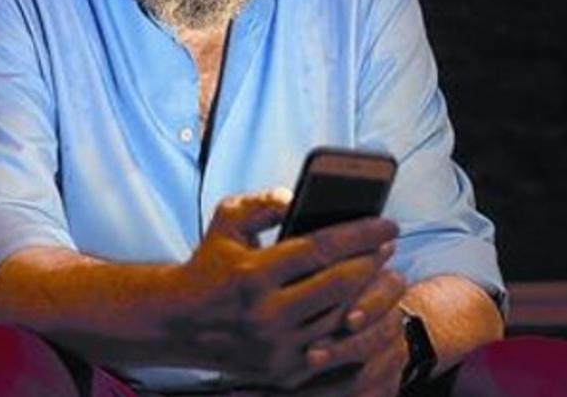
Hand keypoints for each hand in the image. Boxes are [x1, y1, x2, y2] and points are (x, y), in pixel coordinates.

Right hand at [168, 188, 398, 389]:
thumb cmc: (209, 263)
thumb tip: (298, 196)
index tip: (387, 224)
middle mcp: (265, 314)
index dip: (361, 234)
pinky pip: (333, 348)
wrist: (178, 322)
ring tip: (381, 272)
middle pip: (339, 285)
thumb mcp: (226, 220)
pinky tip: (363, 305)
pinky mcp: (283, 371)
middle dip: (371, 262)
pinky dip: (353, 326)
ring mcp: (276, 347)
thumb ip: (262, 202)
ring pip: (340, 318)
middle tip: (388, 246)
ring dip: (369, 294)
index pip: (320, 248)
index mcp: (252, 274)